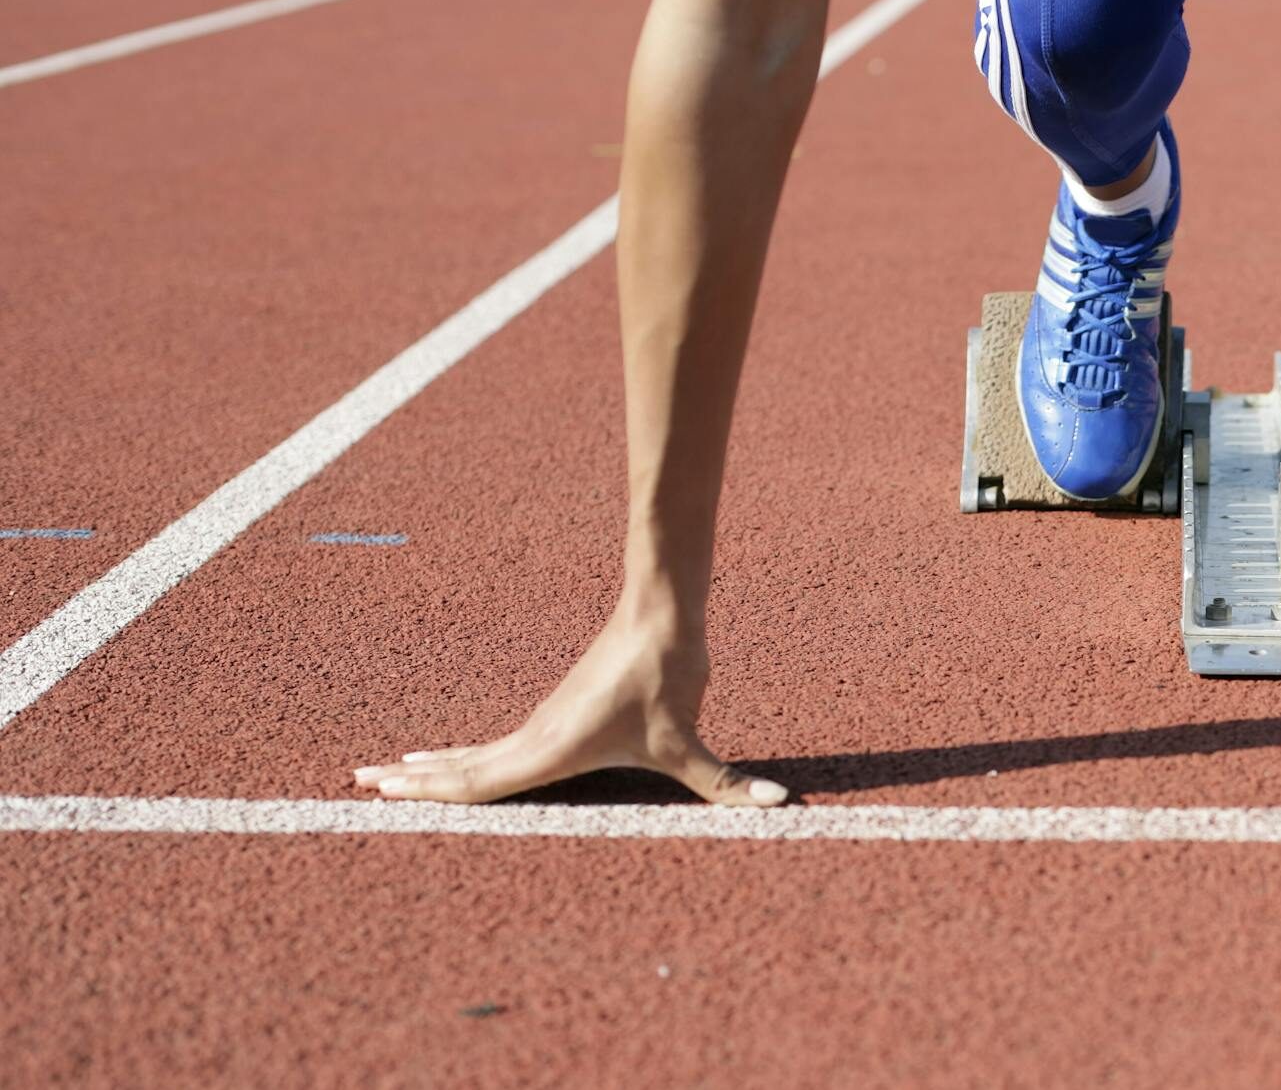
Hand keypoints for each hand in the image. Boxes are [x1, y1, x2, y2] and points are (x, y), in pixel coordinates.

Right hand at [352, 609, 785, 806]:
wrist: (661, 613)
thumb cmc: (669, 676)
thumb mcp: (692, 741)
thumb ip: (730, 783)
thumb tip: (783, 809)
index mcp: (550, 750)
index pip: (478, 782)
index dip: (430, 793)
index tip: (382, 793)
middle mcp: (535, 737)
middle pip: (460, 767)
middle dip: (411, 780)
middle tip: (355, 784)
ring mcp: (542, 724)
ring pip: (473, 753)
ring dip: (429, 765)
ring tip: (384, 774)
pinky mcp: (556, 714)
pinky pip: (496, 744)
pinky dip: (462, 755)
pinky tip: (449, 757)